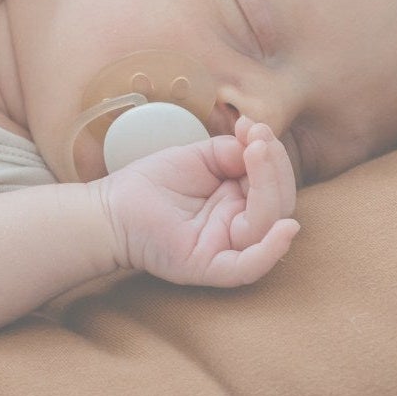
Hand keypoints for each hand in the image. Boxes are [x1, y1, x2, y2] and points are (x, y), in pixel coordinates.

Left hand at [93, 114, 301, 285]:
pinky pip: (247, 267)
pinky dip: (270, 252)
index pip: (272, 183)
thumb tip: (259, 143)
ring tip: (257, 154)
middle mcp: (237, 225)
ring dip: (270, 190)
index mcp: (239, 202)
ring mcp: (225, 247)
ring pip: (265, 228)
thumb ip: (230, 151)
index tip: (255, 128)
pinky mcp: (208, 266)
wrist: (111, 208)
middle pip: (277, 204)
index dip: (272, 157)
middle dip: (273, 169)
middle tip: (259, 141)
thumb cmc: (151, 184)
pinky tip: (285, 229)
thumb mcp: (197, 157)